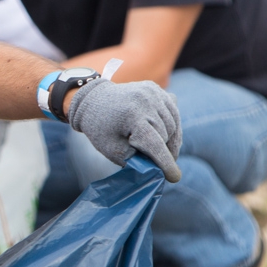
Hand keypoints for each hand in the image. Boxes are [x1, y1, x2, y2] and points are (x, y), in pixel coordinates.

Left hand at [67, 78, 182, 182]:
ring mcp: (152, 92)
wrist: (93, 100)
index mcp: (132, 116)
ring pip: (173, 124)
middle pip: (166, 135)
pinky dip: (171, 126)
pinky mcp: (155, 88)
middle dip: (165, 152)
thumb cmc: (101, 129)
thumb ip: (135, 160)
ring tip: (161, 151)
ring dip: (170, 140)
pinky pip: (172, 112)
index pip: (155, 144)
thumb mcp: (112, 150)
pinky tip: (164, 135)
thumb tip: (157, 169)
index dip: (165, 163)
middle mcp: (145, 101)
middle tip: (159, 164)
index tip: (174, 178)